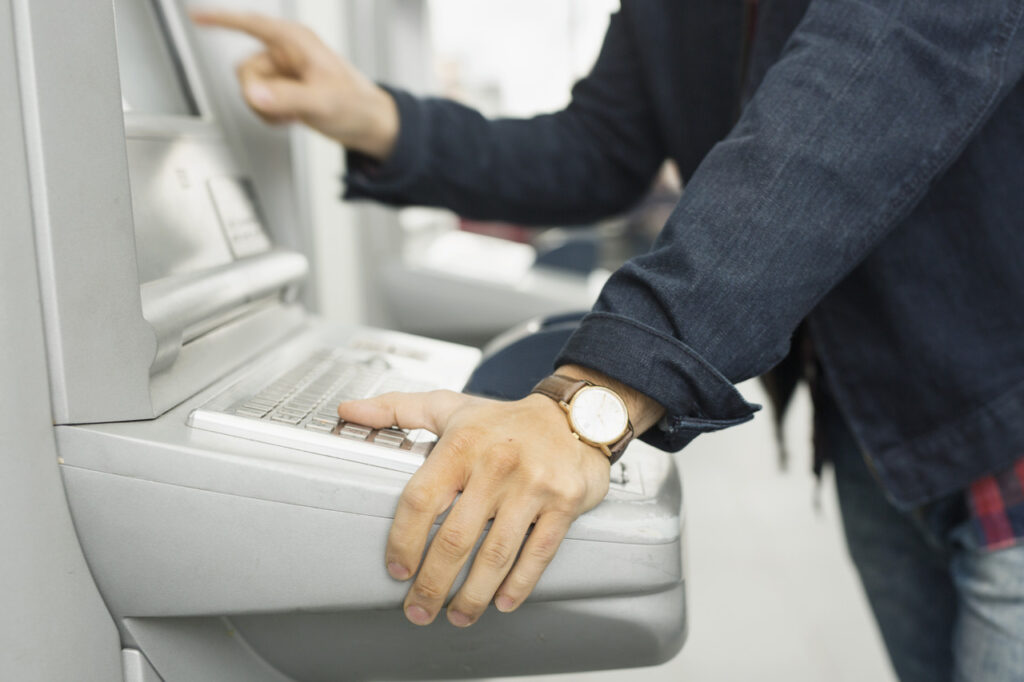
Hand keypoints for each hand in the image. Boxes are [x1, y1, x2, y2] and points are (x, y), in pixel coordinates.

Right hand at [191, 10, 398, 158]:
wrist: (369, 124)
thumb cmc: (356, 105)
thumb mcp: (322, 102)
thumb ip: (286, 98)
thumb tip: (255, 95)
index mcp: (295, 42)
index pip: (250, 24)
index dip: (221, 20)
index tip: (195, 16)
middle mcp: (286, 53)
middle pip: (245, 69)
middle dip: (259, 94)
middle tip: (282, 109)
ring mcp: (284, 73)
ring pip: (250, 88)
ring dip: (266, 108)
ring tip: (293, 114)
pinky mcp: (283, 90)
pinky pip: (259, 101)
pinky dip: (271, 115)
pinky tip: (292, 118)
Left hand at [337, 366, 664, 626]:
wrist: (574, 416)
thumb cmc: (502, 421)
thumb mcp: (448, 407)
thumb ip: (395, 409)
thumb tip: (348, 410)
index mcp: (462, 444)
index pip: (421, 499)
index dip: (404, 540)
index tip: (396, 569)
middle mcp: (497, 465)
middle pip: (456, 538)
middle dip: (433, 583)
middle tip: (419, 609)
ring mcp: (533, 486)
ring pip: (496, 553)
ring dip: (473, 594)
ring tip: (457, 615)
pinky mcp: (563, 503)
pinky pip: (538, 552)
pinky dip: (519, 583)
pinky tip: (503, 601)